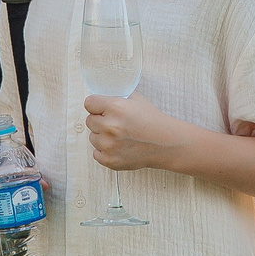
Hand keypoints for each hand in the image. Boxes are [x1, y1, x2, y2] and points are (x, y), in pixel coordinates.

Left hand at [82, 93, 196, 172]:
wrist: (165, 144)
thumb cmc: (152, 120)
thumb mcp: (136, 100)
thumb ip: (116, 96)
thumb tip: (100, 95)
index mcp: (116, 108)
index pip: (89, 103)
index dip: (96, 105)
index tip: (101, 108)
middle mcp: (110, 127)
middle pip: (89, 120)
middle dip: (100, 120)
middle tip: (115, 122)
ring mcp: (109, 146)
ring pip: (92, 137)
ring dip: (102, 136)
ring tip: (119, 135)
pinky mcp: (110, 160)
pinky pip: (96, 153)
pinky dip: (105, 150)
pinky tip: (119, 146)